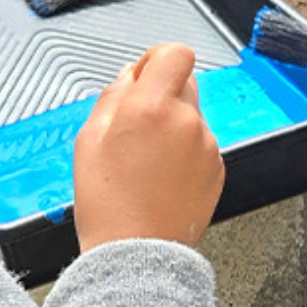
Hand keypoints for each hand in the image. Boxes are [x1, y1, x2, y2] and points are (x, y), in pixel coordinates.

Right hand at [72, 44, 225, 249]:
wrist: (135, 253)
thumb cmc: (107, 203)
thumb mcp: (89, 138)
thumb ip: (113, 96)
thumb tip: (130, 76)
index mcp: (150, 107)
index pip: (175, 53)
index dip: (158, 60)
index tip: (145, 75)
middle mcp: (185, 121)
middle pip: (185, 81)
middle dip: (162, 94)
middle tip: (138, 124)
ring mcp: (205, 146)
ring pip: (192, 116)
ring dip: (173, 126)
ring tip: (146, 161)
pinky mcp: (217, 168)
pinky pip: (201, 144)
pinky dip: (185, 152)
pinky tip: (162, 176)